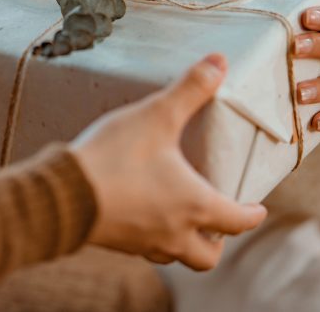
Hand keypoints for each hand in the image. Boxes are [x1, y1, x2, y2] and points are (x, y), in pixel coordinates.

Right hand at [72, 54, 266, 270]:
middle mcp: (173, 233)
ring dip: (185, 240)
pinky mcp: (116, 242)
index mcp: (194, 206)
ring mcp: (142, 242)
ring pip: (175, 255)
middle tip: (219, 219)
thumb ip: (190, 89)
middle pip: (206, 256)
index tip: (258, 208)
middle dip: (218, 241)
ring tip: (182, 215)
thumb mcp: (157, 116)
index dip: (252, 215)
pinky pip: (145, 248)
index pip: (237, 223)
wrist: (61, 195)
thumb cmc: (115, 158)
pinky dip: (154, 235)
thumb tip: (220, 62)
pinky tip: (143, 210)